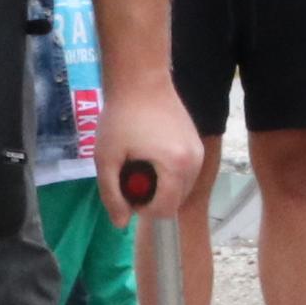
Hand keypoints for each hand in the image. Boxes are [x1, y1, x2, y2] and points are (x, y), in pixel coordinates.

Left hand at [93, 79, 207, 229]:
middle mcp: (195, 163)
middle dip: (152, 197)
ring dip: (161, 186)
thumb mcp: (106, 159)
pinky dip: (169, 172)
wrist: (140, 80)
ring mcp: (199, 152)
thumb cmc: (120, 118)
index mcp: (176, 167)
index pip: (164, 210)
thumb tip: (121, 224)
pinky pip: (185, 172)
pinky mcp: (197, 143)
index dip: (141, 208)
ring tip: (139, 162)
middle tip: (129, 174)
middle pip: (175, 201)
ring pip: (181, 188)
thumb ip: (111, 194)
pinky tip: (150, 152)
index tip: (124, 189)